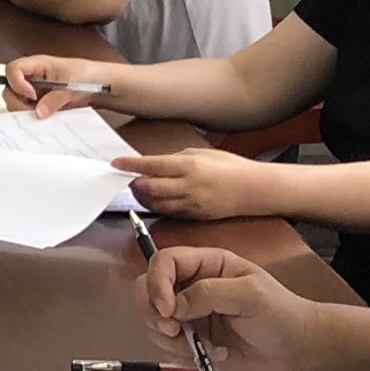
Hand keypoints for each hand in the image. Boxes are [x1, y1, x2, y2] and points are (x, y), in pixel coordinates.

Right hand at [3, 53, 110, 118]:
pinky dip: (32, 116)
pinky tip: (44, 118)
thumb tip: (39, 112)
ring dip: (24, 111)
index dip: (17, 83)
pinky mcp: (39, 102)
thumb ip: (55, 99)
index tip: (31, 95)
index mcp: (37, 65)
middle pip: (9, 88)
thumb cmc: (86, 75)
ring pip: (16, 101)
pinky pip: (27, 110)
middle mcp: (31, 77)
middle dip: (17, 102)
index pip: (13, 69)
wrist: (99, 85)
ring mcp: (34, 90)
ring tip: (41, 115)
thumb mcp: (71, 86)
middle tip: (32, 111)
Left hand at [117, 148, 272, 221]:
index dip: (131, 165)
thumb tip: (154, 163)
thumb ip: (176, 159)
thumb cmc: (230, 167)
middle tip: (125, 177)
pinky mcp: (194, 217)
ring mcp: (191, 204)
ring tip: (138, 187)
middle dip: (133, 183)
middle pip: (149, 188)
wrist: (254, 190)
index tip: (115, 163)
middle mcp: (188, 186)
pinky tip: (155, 198)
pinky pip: (168, 212)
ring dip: (142, 196)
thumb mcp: (202, 154)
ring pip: (155, 203)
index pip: (152, 165)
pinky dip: (157, 205)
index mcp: (190, 166)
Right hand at [140, 244, 319, 370]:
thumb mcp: (251, 295)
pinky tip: (213, 353)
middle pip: (147, 288)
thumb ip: (210, 293)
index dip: (156, 282)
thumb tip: (175, 304)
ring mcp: (190, 314)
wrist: (295, 349)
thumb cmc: (281, 314)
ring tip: (203, 345)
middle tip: (172, 330)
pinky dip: (183, 354)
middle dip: (153, 311)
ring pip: (153, 320)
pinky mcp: (192, 339)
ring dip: (170, 338)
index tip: (165, 309)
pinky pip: (168, 345)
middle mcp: (193, 286)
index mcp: (207, 264)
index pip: (165, 261)